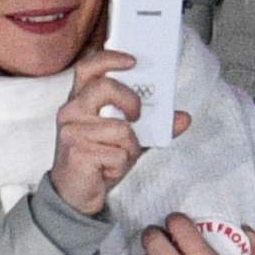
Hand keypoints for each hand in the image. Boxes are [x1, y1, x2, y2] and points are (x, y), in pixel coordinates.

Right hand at [48, 48, 143, 213]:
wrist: (74, 195)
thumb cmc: (98, 160)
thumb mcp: (128, 138)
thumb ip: (153, 125)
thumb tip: (183, 118)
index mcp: (80, 101)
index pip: (88, 67)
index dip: (110, 58)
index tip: (133, 61)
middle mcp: (71, 111)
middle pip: (105, 88)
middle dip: (131, 100)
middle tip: (138, 115)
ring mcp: (72, 132)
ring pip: (120, 129)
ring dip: (129, 147)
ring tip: (117, 156)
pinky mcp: (77, 153)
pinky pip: (117, 153)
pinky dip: (121, 165)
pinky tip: (107, 170)